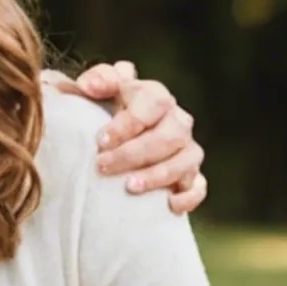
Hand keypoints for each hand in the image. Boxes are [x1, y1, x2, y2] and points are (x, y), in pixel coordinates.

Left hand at [48, 60, 206, 213]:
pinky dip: (189, 196)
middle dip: (135, 153)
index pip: (154, 101)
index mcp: (154, 96)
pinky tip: (169, 204)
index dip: (129, 122)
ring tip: (129, 187)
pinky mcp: (190, 176)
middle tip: (103, 166)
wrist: (106, 142)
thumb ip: (94, 81)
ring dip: (159, 175)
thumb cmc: (96, 114)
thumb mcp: (90, 93)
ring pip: (186, 160)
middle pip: (170, 134)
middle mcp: (176, 121)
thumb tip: (89, 86)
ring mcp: (186, 149)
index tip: (101, 140)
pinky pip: (198, 186)